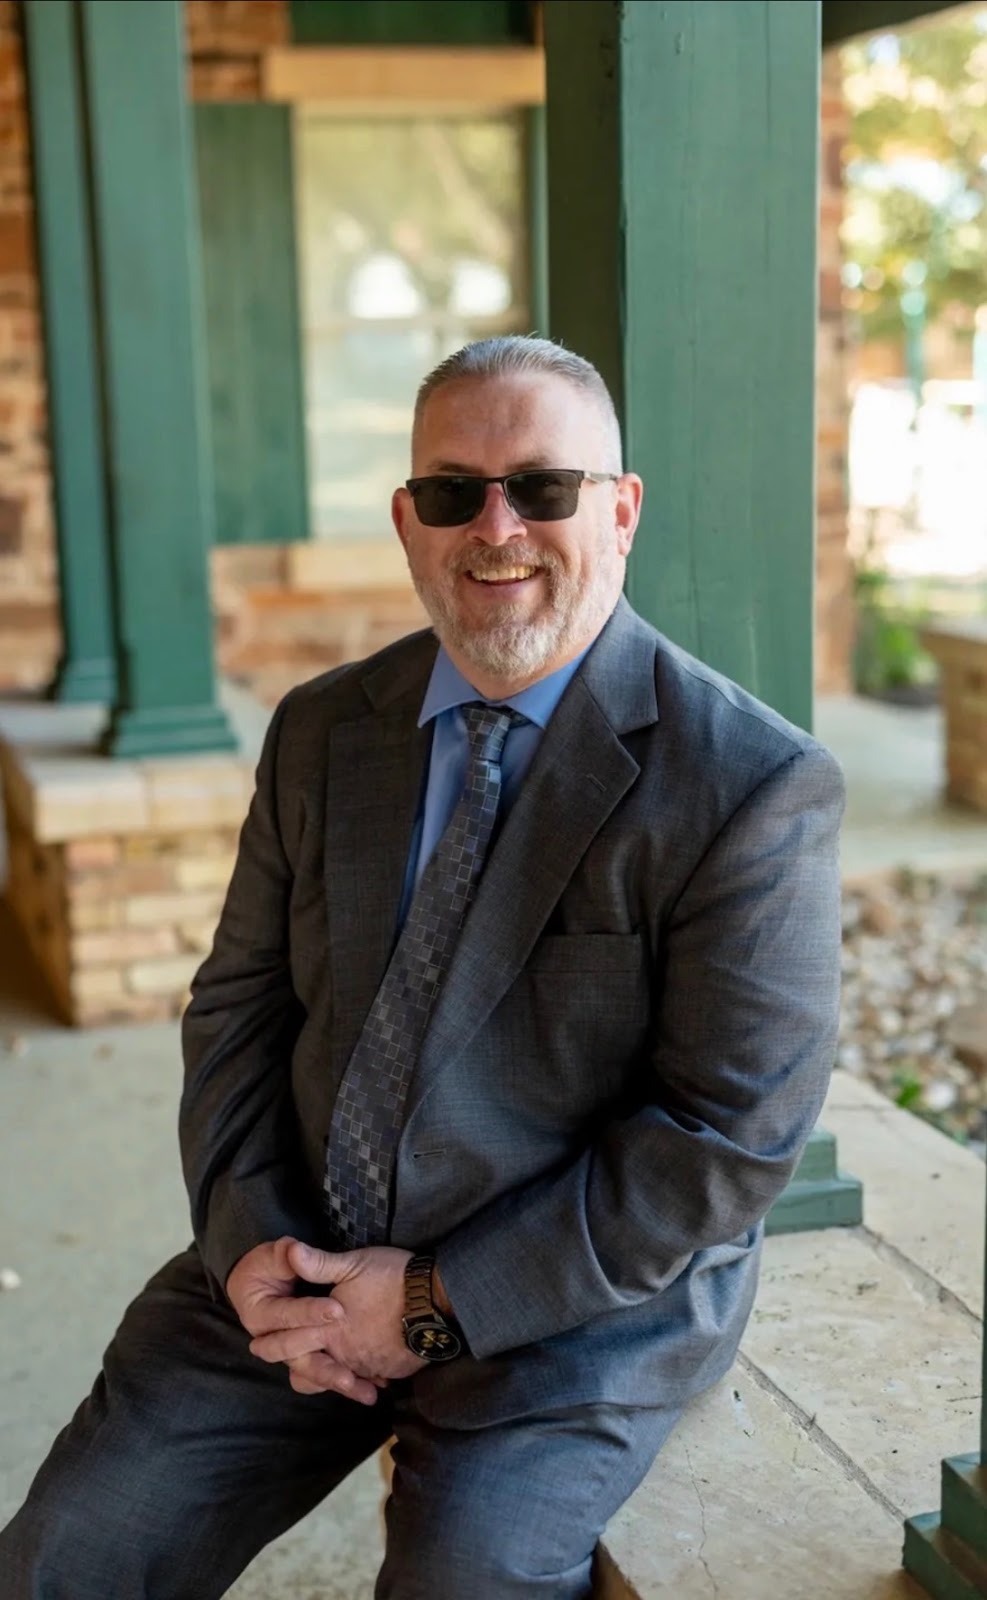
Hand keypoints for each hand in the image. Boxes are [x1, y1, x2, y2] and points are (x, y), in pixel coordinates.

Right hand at [225, 1238, 378, 1404]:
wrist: (259, 1278)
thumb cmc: (272, 1264)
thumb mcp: (284, 1256)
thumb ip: (291, 1257)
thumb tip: (293, 1249)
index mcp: (263, 1312)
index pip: (287, 1317)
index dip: (310, 1314)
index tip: (337, 1311)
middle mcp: (279, 1337)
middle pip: (300, 1361)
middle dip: (326, 1370)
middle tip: (349, 1376)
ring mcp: (298, 1347)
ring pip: (314, 1375)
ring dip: (339, 1381)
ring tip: (368, 1391)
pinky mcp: (316, 1352)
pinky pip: (329, 1374)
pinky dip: (352, 1380)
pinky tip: (378, 1381)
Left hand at [247, 1242, 425, 1384]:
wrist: (436, 1300)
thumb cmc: (392, 1279)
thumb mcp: (353, 1264)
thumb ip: (319, 1264)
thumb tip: (289, 1252)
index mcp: (330, 1330)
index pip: (292, 1340)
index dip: (273, 1343)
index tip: (256, 1347)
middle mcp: (345, 1354)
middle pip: (314, 1370)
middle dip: (301, 1370)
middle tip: (291, 1373)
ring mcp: (369, 1365)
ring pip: (344, 1378)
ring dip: (335, 1377)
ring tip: (332, 1378)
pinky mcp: (392, 1369)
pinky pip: (372, 1378)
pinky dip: (366, 1377)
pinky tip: (369, 1376)